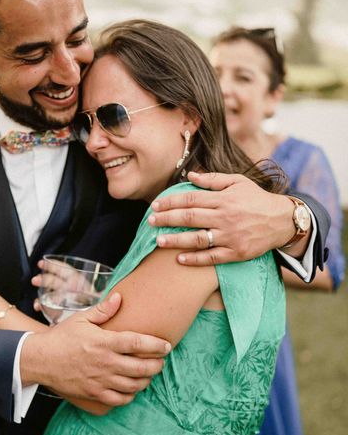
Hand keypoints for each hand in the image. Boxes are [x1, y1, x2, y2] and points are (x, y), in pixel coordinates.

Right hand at [21, 293, 170, 406]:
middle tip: (160, 360)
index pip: (137, 343)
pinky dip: (131, 395)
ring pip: (134, 385)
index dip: (156, 345)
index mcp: (103, 342)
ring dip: (146, 380)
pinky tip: (132, 387)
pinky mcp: (94, 393)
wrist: (40, 359)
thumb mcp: (80, 318)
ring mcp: (100, 380)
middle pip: (141, 367)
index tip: (166, 345)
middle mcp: (105, 362)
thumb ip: (103, 310)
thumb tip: (119, 297)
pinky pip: (120, 399)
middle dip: (157, 365)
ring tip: (149, 373)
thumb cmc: (60, 337)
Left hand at [149, 172, 293, 265]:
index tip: (155, 206)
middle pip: (190, 218)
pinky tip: (179, 259)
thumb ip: (213, 179)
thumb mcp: (238, 182)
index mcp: (223, 199)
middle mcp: (225, 217)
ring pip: (198, 239)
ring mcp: (230, 236)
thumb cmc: (257, 199)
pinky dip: (195, 259)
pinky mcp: (236, 253)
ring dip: (176, 240)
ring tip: (158, 241)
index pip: (191, 199)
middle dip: (167, 219)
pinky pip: (212, 257)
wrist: (284, 220)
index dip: (171, 202)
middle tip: (150, 221)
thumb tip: (190, 175)